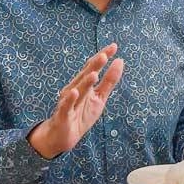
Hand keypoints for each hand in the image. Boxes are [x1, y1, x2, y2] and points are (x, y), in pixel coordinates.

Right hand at [28, 44, 123, 158]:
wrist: (63, 137)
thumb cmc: (81, 115)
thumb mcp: (99, 98)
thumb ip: (109, 81)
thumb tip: (120, 61)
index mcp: (84, 84)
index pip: (93, 67)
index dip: (103, 57)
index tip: (114, 46)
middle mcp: (74, 89)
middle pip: (85, 75)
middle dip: (94, 66)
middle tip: (104, 55)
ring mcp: (68, 101)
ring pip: (77, 89)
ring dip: (84, 82)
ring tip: (94, 73)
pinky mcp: (63, 115)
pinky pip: (66, 106)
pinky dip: (69, 99)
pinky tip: (74, 92)